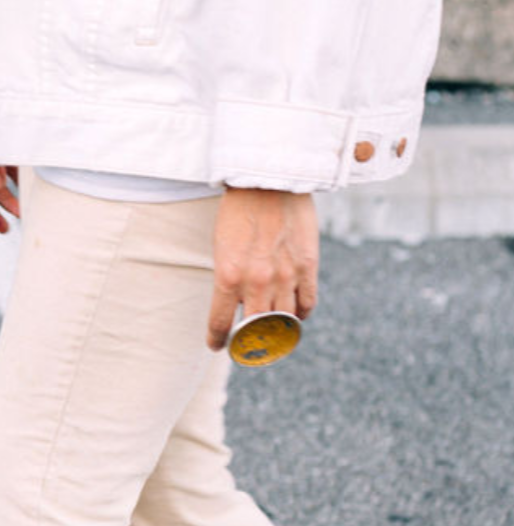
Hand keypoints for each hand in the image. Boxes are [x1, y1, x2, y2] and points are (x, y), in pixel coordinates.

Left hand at [207, 187, 318, 350]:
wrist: (269, 180)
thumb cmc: (239, 210)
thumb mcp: (221, 247)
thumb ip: (229, 277)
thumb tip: (234, 302)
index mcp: (227, 276)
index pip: (220, 324)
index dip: (218, 340)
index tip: (218, 345)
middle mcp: (256, 282)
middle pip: (255, 330)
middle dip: (250, 342)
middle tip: (248, 345)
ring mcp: (285, 276)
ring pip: (284, 321)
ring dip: (278, 331)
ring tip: (274, 333)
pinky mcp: (307, 267)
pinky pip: (307, 303)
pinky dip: (301, 314)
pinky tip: (295, 315)